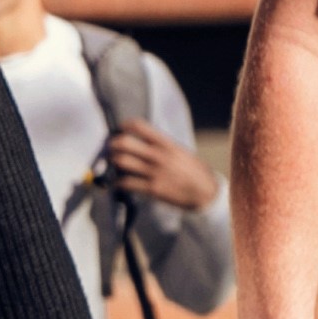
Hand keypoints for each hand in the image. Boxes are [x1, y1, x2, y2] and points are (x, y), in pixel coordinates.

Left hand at [100, 122, 220, 211]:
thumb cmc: (193, 170)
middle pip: (124, 143)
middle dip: (112, 144)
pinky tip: (118, 183)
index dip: (125, 125)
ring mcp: (154, 172)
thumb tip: (142, 139)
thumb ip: (162, 145)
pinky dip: (118, 183)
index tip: (120, 129)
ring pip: (121, 162)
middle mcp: (158, 156)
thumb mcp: (180, 151)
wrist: (206, 193)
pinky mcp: (152, 189)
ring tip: (113, 164)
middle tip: (110, 147)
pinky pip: (127, 183)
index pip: (139, 126)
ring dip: (113, 162)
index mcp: (166, 143)